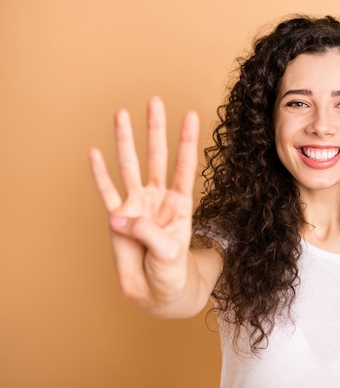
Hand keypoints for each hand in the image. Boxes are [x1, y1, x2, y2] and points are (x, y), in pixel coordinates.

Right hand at [89, 97, 199, 309]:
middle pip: (156, 156)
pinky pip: (106, 191)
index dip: (186, 141)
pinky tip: (95, 152)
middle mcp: (158, 198)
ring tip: (122, 114)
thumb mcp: (168, 252)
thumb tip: (119, 217)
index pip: (185, 166)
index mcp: (179, 203)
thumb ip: (147, 233)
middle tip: (154, 102)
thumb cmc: (172, 271)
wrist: (158, 291)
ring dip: (125, 141)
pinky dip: (99, 173)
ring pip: (130, 166)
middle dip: (155, 129)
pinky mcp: (117, 219)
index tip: (190, 115)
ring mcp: (137, 205)